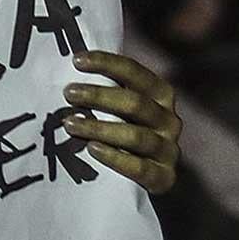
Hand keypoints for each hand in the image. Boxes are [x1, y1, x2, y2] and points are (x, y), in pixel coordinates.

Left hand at [61, 50, 180, 194]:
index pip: (134, 72)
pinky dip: (114, 157)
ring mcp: (168, 150)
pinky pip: (139, 167)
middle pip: (134, 102)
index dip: (106, 63)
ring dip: (99, 127)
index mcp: (161, 95)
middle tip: (68, 93)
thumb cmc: (131, 135)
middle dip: (98, 95)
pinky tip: (92, 149)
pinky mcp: (164, 178)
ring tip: (71, 124)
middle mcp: (169, 119)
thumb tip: (72, 73)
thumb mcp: (126, 110)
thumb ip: (110, 92)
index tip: (77, 61)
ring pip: (135, 135)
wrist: (153, 178)